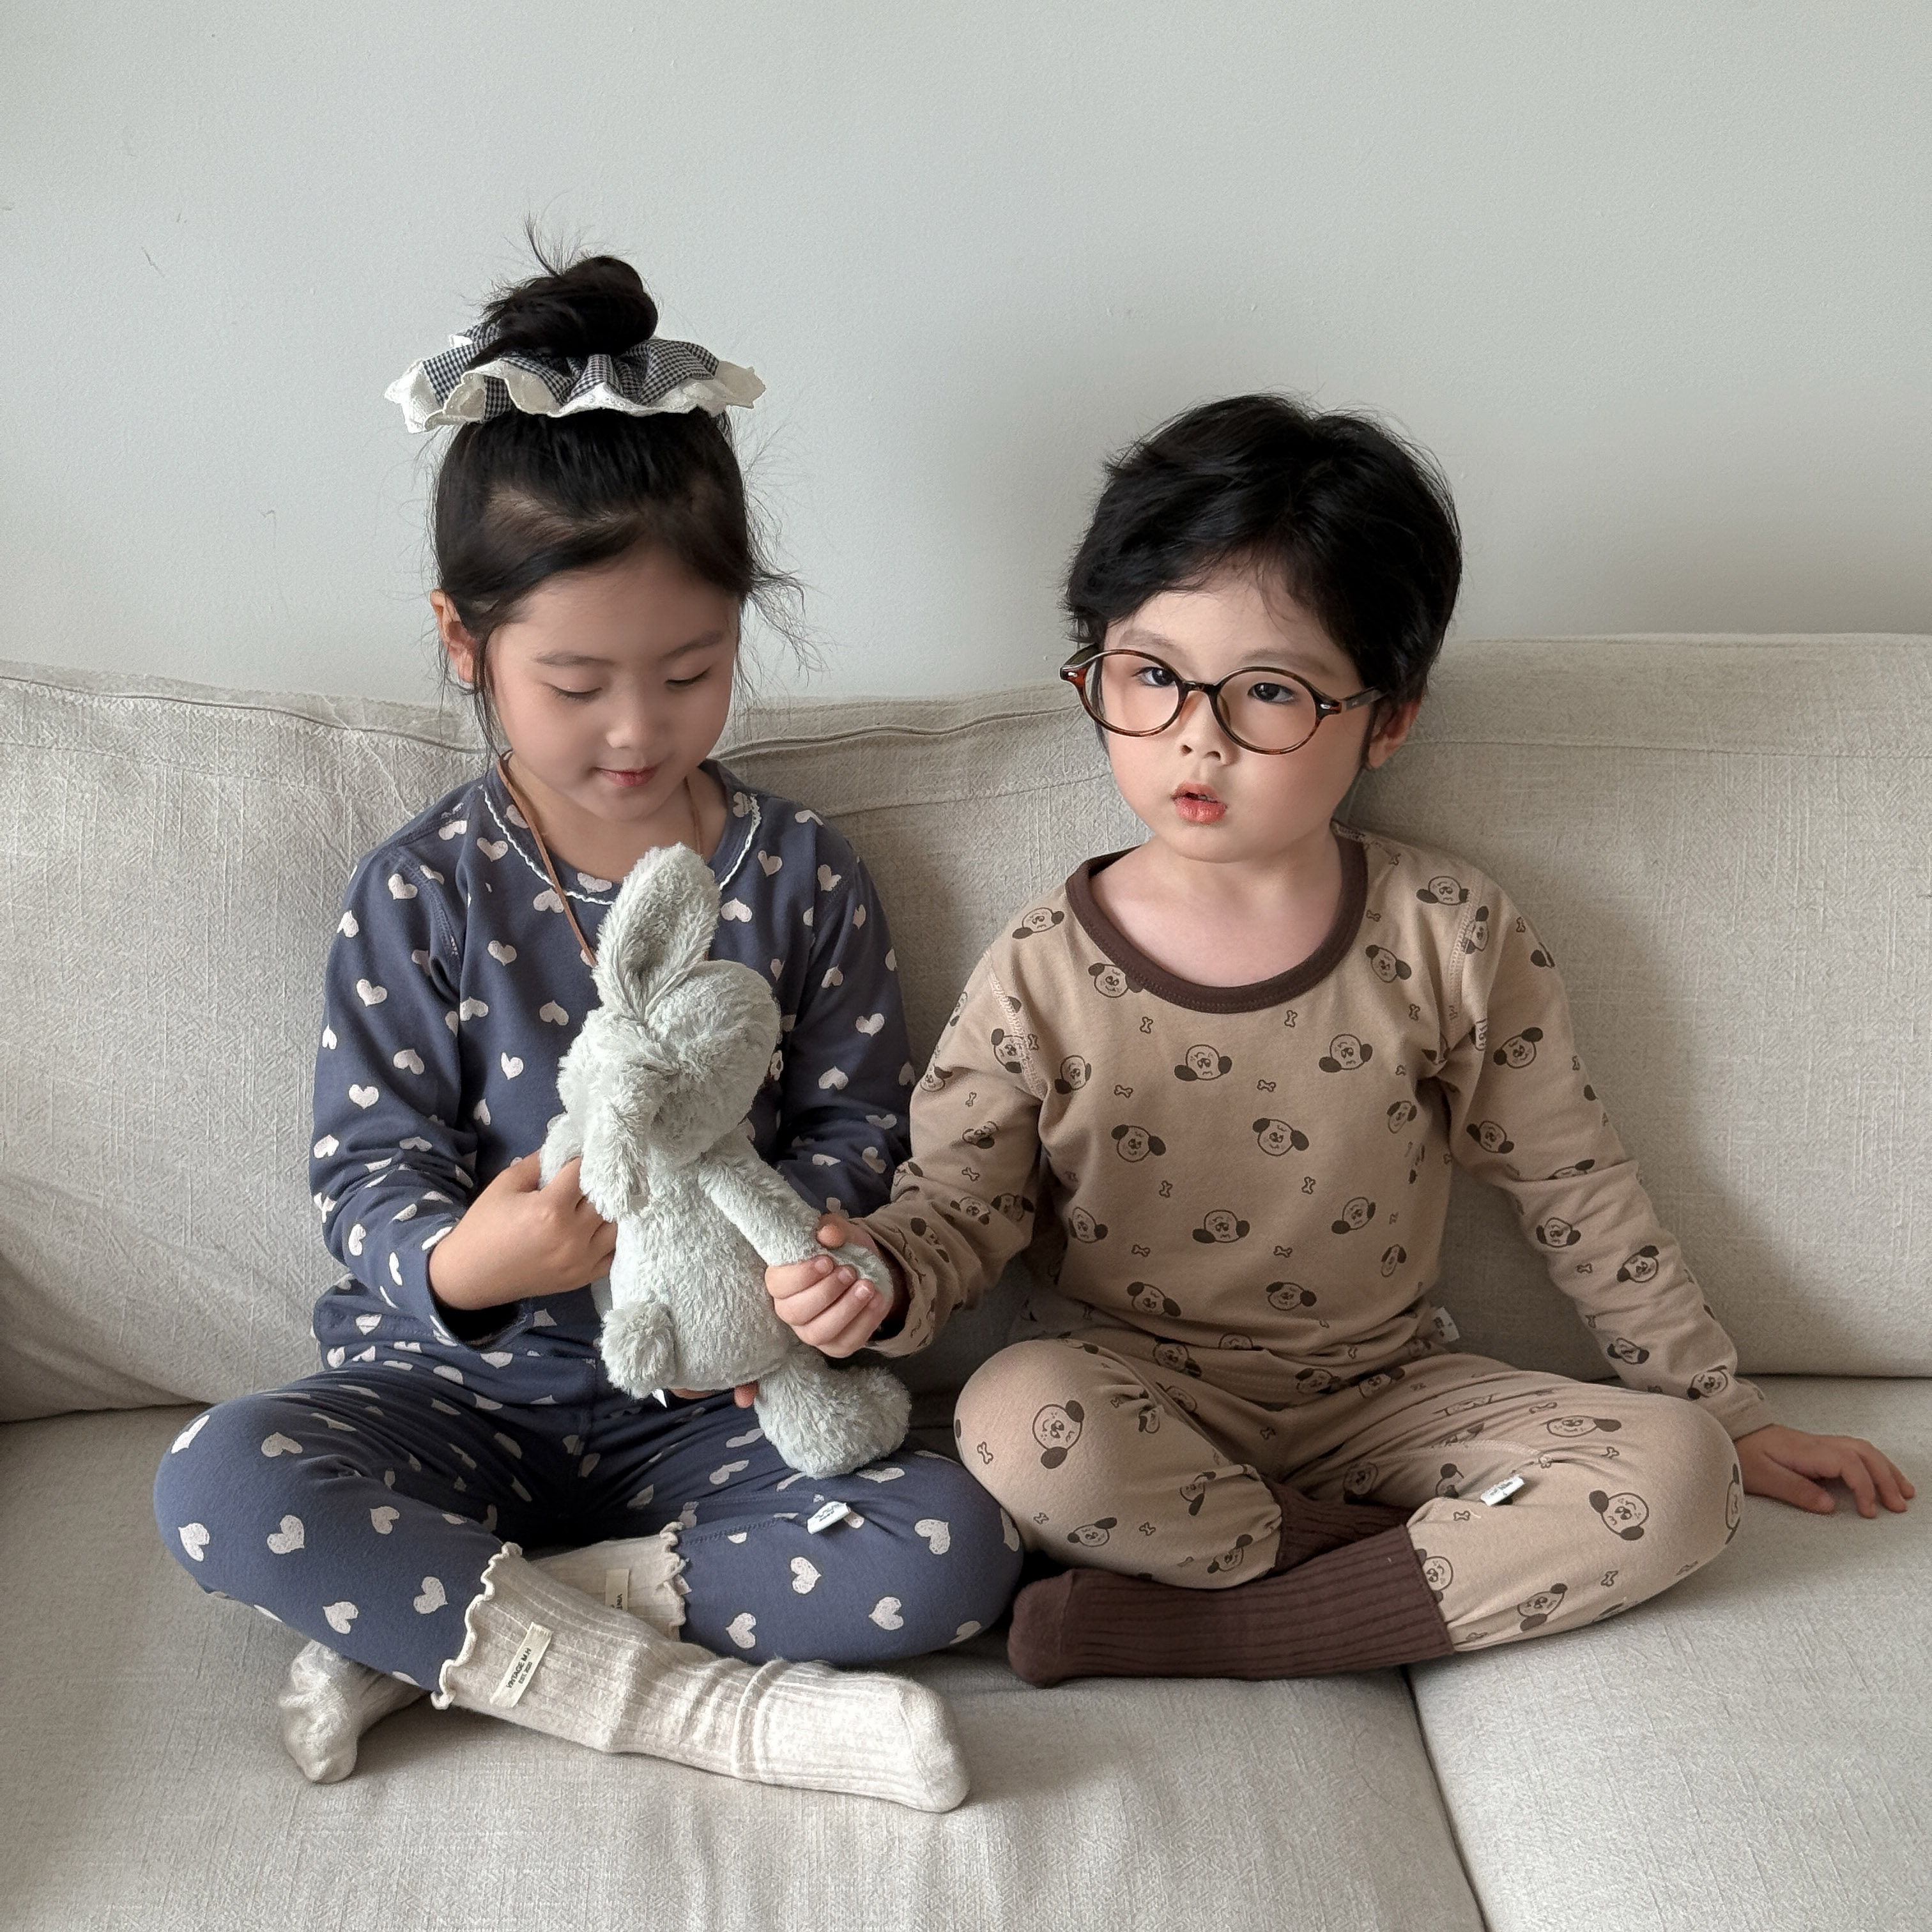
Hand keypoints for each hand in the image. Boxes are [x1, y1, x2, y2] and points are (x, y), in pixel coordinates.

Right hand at [427, 1152, 616, 1312]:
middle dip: (600, 1183)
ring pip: (616, 1225)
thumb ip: (538, 1162)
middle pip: (605, 1198)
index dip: (583, 1160)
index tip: (583, 1153)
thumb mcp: (505, 1185)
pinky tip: (602, 1227)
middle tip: (595, 1176)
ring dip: (611, 1210)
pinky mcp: (583, 1278)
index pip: (583, 1173)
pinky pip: (613, 1254)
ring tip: (600, 1201)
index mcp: (550, 1209)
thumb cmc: (484, 1226)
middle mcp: (572, 1235)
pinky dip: (612, 1239)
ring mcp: (581, 1260)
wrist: (470, 1275)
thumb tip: (567, 1147)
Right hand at [764, 1216, 905, 1358]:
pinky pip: (847, 1342)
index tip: (827, 1261)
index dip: (801, 1275)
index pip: (778, 1284)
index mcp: (782, 1280)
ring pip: (819, 1332)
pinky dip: (865, 1322)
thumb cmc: (842, 1249)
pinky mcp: (835, 1345)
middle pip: (796, 1311)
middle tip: (850, 1272)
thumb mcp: (839, 1231)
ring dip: (845, 1309)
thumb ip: (831, 1228)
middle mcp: (790, 1309)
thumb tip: (829, 1233)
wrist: (868, 1269)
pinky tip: (878, 1300)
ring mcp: (811, 1331)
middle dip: (826, 1292)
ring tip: (867, 1287)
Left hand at [1735, 1423, 1914, 1517]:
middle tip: (1900, 1505)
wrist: (1729, 1432)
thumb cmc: (1742, 1454)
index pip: (1849, 1464)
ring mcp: (1819, 1444)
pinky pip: (1854, 1452)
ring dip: (1885, 1470)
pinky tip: (1881, 1479)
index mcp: (1807, 1451)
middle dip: (1886, 1478)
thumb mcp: (1763, 1477)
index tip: (1869, 1512)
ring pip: (1863, 1450)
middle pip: (1864, 1453)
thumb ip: (1796, 1490)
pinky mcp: (1817, 1449)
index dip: (1865, 1487)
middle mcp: (1818, 1444)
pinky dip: (1873, 1465)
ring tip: (1904, 1493)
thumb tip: (1830, 1506)